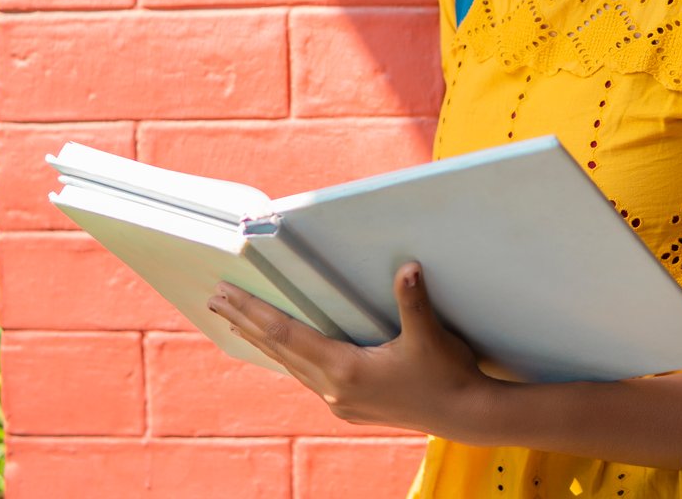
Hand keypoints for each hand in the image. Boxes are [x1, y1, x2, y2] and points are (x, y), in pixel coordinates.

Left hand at [207, 262, 495, 436]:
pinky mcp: (352, 406)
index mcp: (346, 370)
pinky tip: (285, 352)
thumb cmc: (447, 372)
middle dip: (247, 323)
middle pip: (279, 350)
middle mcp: (335, 389)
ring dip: (264, 341)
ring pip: (291, 366)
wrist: (465, 415)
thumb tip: (407, 268)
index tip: (227, 297)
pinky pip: (308, 377)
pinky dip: (289, 358)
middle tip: (216, 300)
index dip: (255, 313)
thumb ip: (413, 301)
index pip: (287, 336)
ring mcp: (341, 402)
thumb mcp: (429, 335)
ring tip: (239, 322)